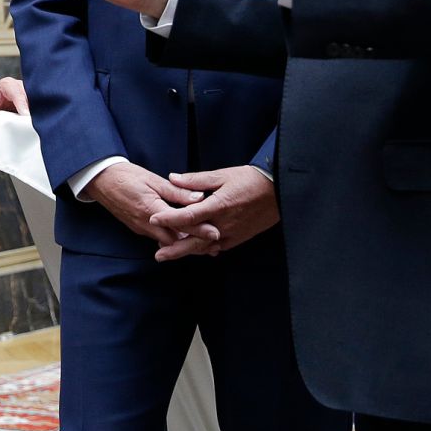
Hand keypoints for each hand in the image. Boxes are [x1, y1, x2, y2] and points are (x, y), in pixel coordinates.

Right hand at [82, 161, 215, 249]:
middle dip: (194, 243)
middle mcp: (146, 224)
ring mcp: (140, 228)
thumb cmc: (126, 176)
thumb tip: (199, 197)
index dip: (199, 230)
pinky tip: (181, 237)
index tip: (215, 234)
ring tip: (203, 245)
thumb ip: (176, 191)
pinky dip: (171, 239)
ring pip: (166, 242)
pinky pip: (158, 238)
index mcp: (151, 209)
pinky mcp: (137, 228)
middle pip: (175, 240)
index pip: (180, 223)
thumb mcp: (153, 179)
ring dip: (183, 243)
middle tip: (214, 246)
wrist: (100, 180)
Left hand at [148, 165, 278, 260]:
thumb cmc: (249, 180)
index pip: (188, 216)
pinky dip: (205, 250)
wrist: (278, 190)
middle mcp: (223, 224)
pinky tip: (195, 250)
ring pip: (206, 247)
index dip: (169, 219)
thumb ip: (195, 180)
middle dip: (175, 249)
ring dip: (188, 251)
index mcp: (218, 206)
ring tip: (171, 254)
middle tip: (158, 255)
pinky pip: (218, 247)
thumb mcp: (221, 175)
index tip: (153, 220)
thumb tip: (172, 178)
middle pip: (195, 241)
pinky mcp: (239, 238)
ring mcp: (232, 234)